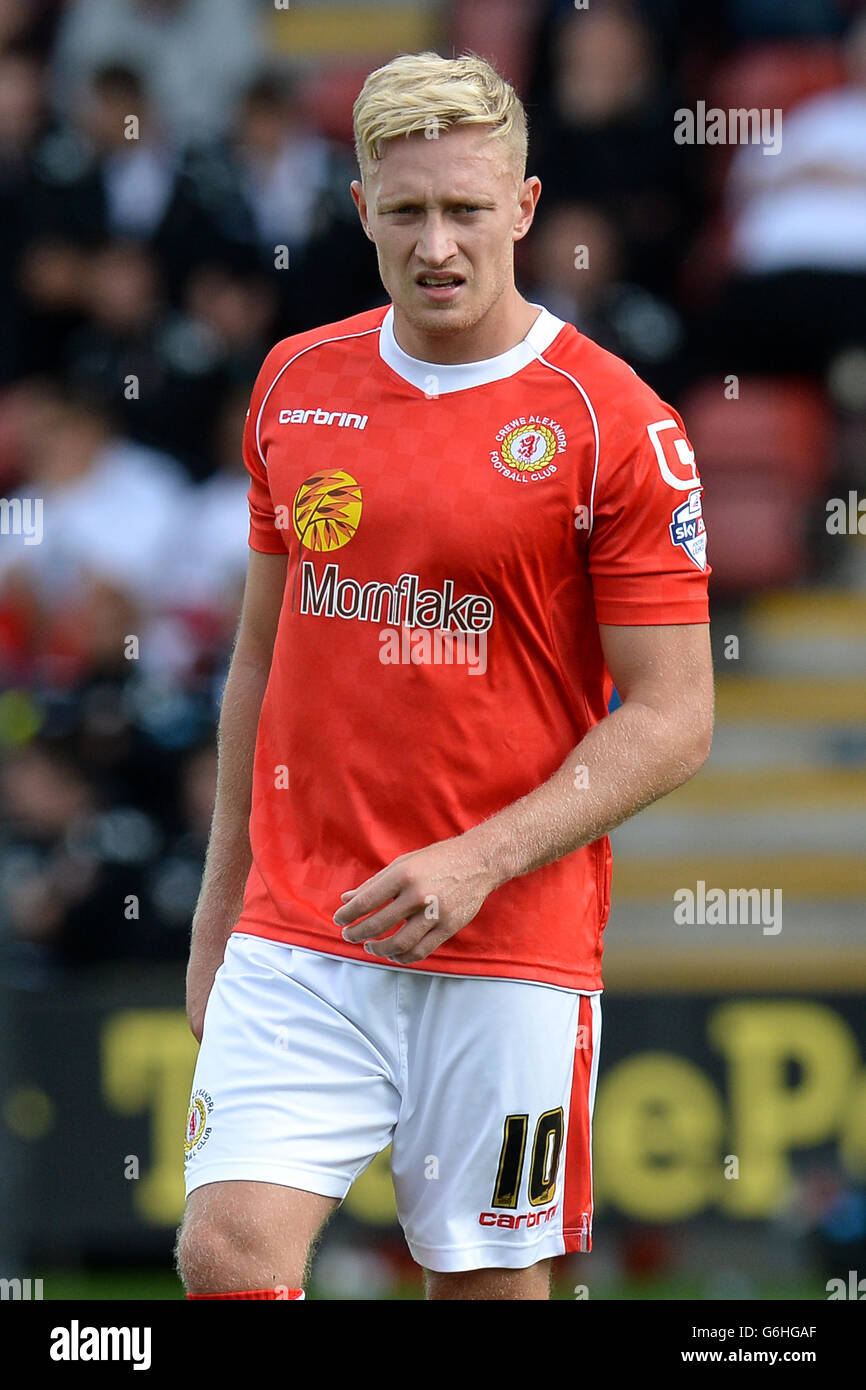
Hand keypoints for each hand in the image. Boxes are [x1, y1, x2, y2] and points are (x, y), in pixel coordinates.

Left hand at [333, 833, 499, 964]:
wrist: (478, 861)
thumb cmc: (436, 860)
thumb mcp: (403, 864)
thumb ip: (374, 884)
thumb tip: (346, 900)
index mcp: (403, 875)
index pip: (366, 901)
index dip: (348, 914)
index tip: (339, 920)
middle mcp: (418, 895)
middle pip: (379, 925)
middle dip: (358, 933)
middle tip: (349, 935)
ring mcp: (435, 913)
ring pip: (399, 944)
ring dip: (379, 950)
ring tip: (370, 947)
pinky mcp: (449, 927)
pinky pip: (420, 951)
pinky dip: (403, 957)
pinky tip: (393, 954)